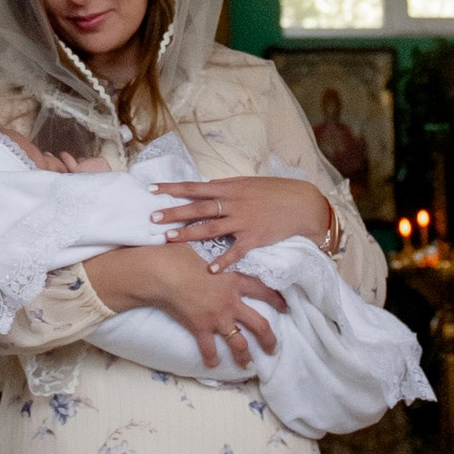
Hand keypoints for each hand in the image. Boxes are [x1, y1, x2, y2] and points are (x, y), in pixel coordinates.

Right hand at [90, 239, 285, 367]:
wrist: (162, 272)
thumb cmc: (180, 255)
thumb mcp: (203, 247)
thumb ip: (214, 249)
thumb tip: (215, 236)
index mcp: (234, 281)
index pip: (263, 291)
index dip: (276, 300)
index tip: (285, 307)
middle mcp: (230, 302)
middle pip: (259, 325)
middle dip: (269, 339)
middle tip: (273, 349)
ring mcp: (216, 317)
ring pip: (238, 342)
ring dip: (244, 356)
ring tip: (247, 365)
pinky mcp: (200, 327)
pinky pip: (209, 349)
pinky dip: (211, 358)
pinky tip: (213, 365)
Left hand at [153, 173, 335, 261]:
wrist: (301, 204)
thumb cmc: (274, 192)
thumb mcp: (247, 183)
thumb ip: (225, 187)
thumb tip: (204, 187)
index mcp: (230, 188)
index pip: (195, 187)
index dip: (173, 188)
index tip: (152, 190)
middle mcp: (234, 203)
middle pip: (198, 208)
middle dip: (174, 212)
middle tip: (152, 217)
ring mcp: (243, 221)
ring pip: (211, 228)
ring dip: (189, 233)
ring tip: (169, 238)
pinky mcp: (255, 237)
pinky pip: (236, 251)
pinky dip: (224, 260)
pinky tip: (211, 269)